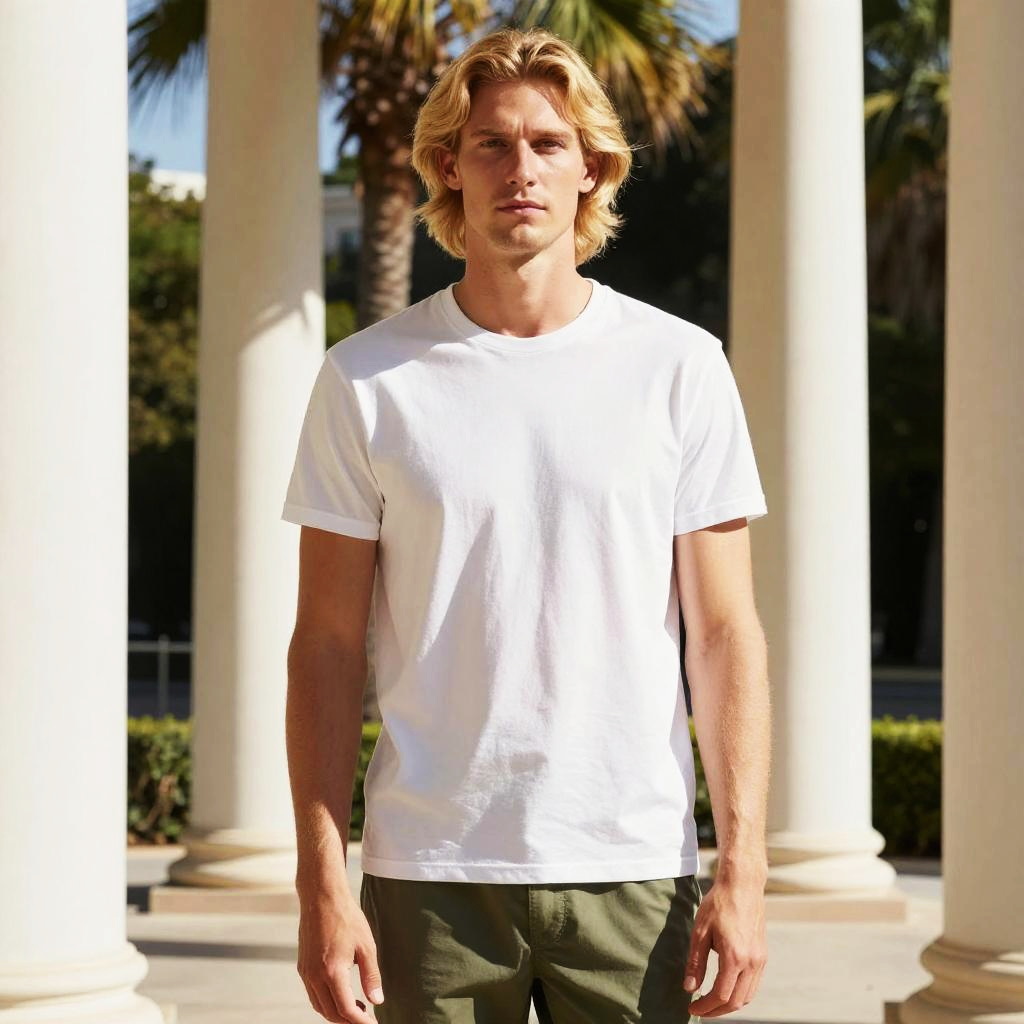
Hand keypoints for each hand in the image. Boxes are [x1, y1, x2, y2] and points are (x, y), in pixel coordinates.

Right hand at [296, 889, 384, 1022]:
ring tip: (357, 1008)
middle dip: (349, 1020)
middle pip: (331, 1013)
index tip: (373, 1023)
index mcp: (332, 971)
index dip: (360, 1021)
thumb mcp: (366, 946)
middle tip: (367, 1017)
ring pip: (319, 1006)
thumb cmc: (347, 918)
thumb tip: (377, 1001)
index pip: (346, 1010)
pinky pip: (313, 994)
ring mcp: (306, 972)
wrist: (321, 897)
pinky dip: (326, 1002)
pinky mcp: (302, 966)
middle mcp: (314, 976)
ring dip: (336, 1013)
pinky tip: (341, 994)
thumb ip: (371, 976)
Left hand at [683, 876, 766, 1017]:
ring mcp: (760, 959)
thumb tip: (689, 988)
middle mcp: (752, 962)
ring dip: (730, 1004)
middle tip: (700, 1009)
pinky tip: (727, 988)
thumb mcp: (700, 932)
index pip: (721, 995)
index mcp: (735, 957)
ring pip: (748, 995)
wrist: (742, 885)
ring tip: (711, 1002)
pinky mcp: (762, 954)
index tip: (692, 1008)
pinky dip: (741, 993)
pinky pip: (754, 984)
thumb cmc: (718, 904)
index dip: (705, 1007)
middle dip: (717, 1010)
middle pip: (736, 1001)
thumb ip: (696, 963)